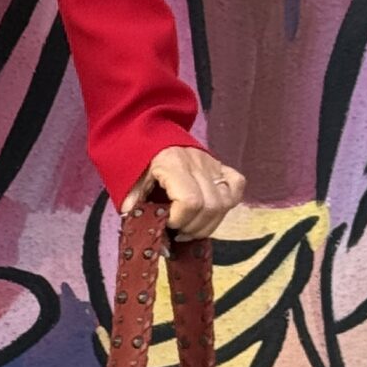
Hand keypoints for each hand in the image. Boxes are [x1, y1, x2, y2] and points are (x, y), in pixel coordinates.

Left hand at [122, 146, 245, 242]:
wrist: (149, 133)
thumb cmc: (138, 161)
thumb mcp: (129, 182)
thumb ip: (134, 206)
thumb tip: (145, 233)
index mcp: (172, 163)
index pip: (190, 201)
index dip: (180, 220)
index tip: (166, 224)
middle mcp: (197, 162)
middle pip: (211, 206)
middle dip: (193, 227)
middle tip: (177, 230)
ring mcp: (212, 163)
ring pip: (225, 202)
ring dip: (209, 223)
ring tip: (190, 226)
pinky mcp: (222, 165)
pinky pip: (236, 186)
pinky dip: (226, 205)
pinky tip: (209, 212)